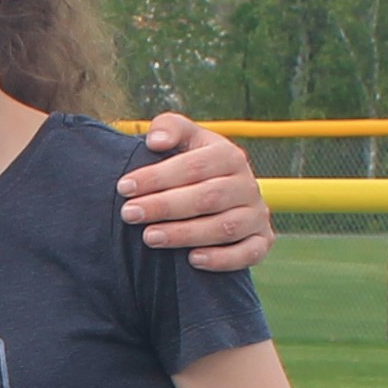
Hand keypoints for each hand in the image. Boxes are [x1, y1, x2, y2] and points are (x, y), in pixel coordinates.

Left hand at [122, 115, 272, 272]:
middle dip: (165, 207)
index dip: (157, 177)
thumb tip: (156, 140)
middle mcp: (248, 185)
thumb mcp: (184, 141)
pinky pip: (249, 253)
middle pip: (207, 197)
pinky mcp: (262, 240)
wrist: (221, 195)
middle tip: (129, 214)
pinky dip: (222, 259)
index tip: (124, 188)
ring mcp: (256, 214)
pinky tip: (192, 260)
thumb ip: (170, 128)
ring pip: (225, 227)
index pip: (194, 166)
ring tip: (149, 237)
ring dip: (185, 234)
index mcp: (229, 156)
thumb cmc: (193, 166)